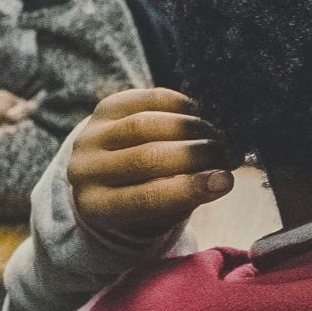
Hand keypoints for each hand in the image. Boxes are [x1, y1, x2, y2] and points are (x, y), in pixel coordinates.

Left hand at [69, 88, 235, 238]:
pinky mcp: (103, 108)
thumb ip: (186, 196)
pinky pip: (144, 100)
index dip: (190, 188)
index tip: (226, 181)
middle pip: (146, 158)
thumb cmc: (143, 197)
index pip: (146, 198)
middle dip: (194, 155)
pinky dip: (177, 105)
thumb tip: (223, 178)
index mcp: (96, 207)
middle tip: (226, 154)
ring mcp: (90, 135)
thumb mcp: (159, 210)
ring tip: (215, 136)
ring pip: (145, 125)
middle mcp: (84, 171)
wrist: (106, 171)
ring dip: (190, 129)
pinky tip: (197, 115)